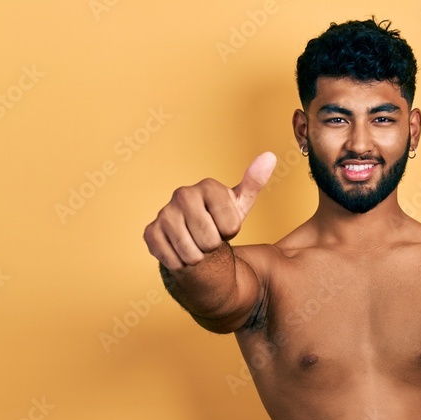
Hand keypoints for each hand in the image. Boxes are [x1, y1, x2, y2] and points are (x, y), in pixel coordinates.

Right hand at [143, 152, 276, 270]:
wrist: (194, 236)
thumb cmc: (221, 218)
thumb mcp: (240, 203)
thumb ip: (254, 182)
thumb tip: (270, 157)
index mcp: (207, 186)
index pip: (231, 227)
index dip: (230, 233)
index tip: (225, 225)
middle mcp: (183, 195)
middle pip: (210, 241)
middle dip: (214, 246)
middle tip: (210, 236)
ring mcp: (164, 213)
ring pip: (191, 253)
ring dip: (198, 257)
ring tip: (197, 244)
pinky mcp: (151, 232)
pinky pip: (173, 260)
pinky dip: (181, 263)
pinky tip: (181, 250)